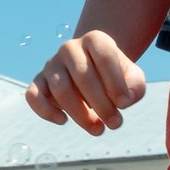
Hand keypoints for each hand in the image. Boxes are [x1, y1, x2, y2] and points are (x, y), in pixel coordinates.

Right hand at [25, 32, 147, 134]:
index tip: (125, 105)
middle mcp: (70, 48)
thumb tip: (124, 100)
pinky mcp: (38, 82)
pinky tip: (63, 121)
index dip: (115, 82)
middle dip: (101, 104)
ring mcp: (52, 65)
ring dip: (80, 114)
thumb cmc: (115, 76)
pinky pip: (33, 96)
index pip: (104, 56)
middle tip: (115, 124)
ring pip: (60, 89)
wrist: (93, 71)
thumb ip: (135, 86)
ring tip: (98, 129)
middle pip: (83, 76)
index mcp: (95, 40)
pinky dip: (45, 111)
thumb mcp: (132, 78)